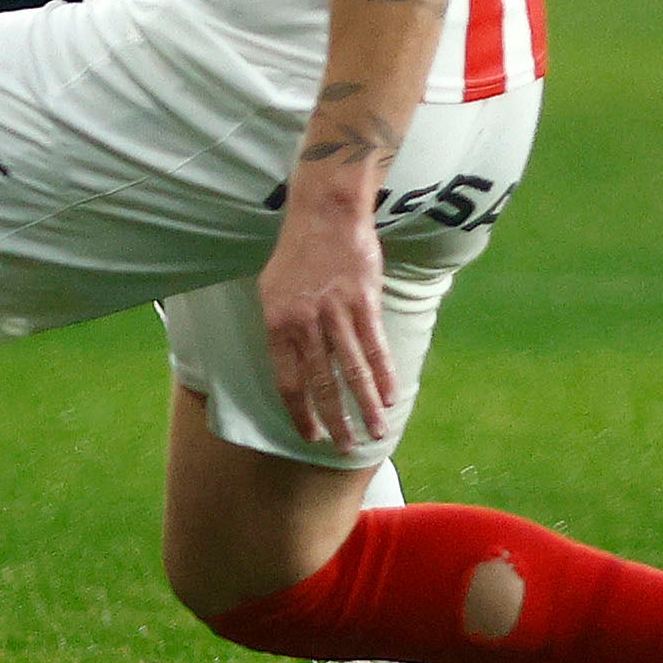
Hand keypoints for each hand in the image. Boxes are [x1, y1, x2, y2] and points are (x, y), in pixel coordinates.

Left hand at [258, 187, 394, 450]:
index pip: (287, 381)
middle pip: (321, 384)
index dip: (300, 413)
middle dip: (334, 421)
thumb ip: (282, 331)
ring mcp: (336, 312)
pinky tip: (390, 397)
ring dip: (365, 406)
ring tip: (374, 432)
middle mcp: (305, 323)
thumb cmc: (296, 254)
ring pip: (352, 371)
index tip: (311, 436)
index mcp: (276, 323)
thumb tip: (291, 368)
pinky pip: (375, 347)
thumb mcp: (271, 291)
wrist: (325, 214)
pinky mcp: (364, 302)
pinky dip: (384, 375)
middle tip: (344, 448)